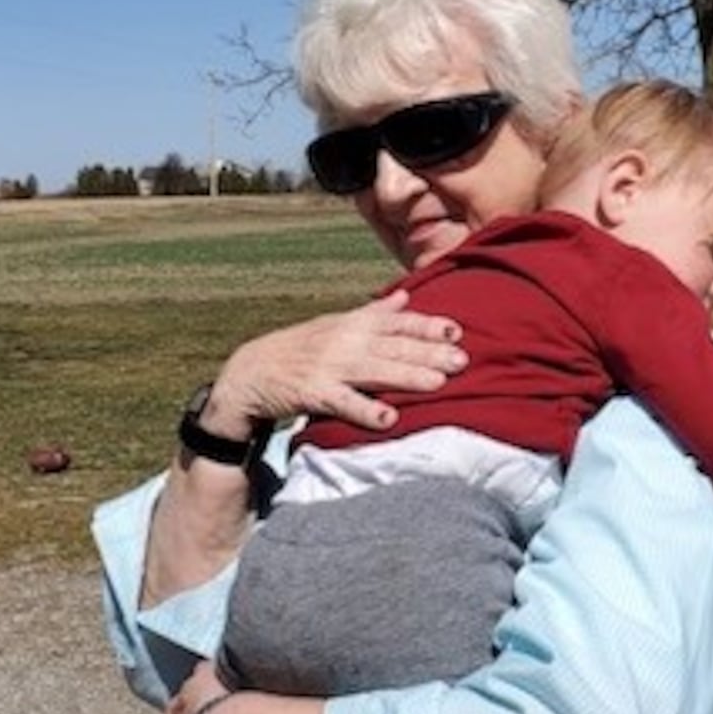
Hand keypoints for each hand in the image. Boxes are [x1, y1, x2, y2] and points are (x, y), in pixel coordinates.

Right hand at [204, 289, 465, 434]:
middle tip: (462, 361)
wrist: (250, 372)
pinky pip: (344, 402)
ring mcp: (329, 366)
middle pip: (393, 346)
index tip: (456, 331)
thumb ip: (374, 314)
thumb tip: (405, 296)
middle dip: (428, 352)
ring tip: (438, 384)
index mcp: (352, 324)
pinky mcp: (314, 393)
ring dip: (407, 377)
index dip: (426, 325)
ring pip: (375, 371)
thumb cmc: (300, 349)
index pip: (396, 322)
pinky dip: (366, 409)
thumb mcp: (336, 324)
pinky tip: (390, 417)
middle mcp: (344, 341)